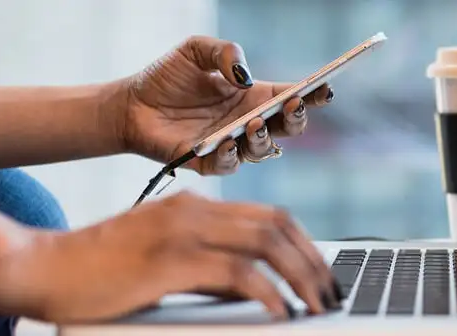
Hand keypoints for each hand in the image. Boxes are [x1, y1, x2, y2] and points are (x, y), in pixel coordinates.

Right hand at [10, 192, 336, 323]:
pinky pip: (237, 273)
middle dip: (314, 262)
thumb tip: (257, 289)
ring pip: (266, 244)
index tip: (324, 274)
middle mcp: (195, 209)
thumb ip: (212, 267)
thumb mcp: (168, 261)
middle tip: (331, 293)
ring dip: (301, 277)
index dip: (306, 244)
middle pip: (278, 225)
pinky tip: (280, 311)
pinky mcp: (170, 259)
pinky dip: (267, 293)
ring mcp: (182, 230)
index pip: (271, 215)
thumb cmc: (103, 270)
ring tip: (317, 306)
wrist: (44, 267)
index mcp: (196, 205)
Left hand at [116, 36, 334, 174]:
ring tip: (254, 123)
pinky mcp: (208, 162)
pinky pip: (229, 165)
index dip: (313, 94)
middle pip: (288, 128)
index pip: (292, 97)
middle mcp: (248, 123)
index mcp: (254, 96)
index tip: (325, 88)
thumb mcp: (196, 50)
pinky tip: (227, 141)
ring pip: (263, 150)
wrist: (130, 104)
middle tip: (293, 105)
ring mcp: (231, 145)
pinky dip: (231, 155)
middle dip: (297, 119)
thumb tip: (245, 75)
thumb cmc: (167, 78)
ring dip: (264, 138)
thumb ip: (224, 52)